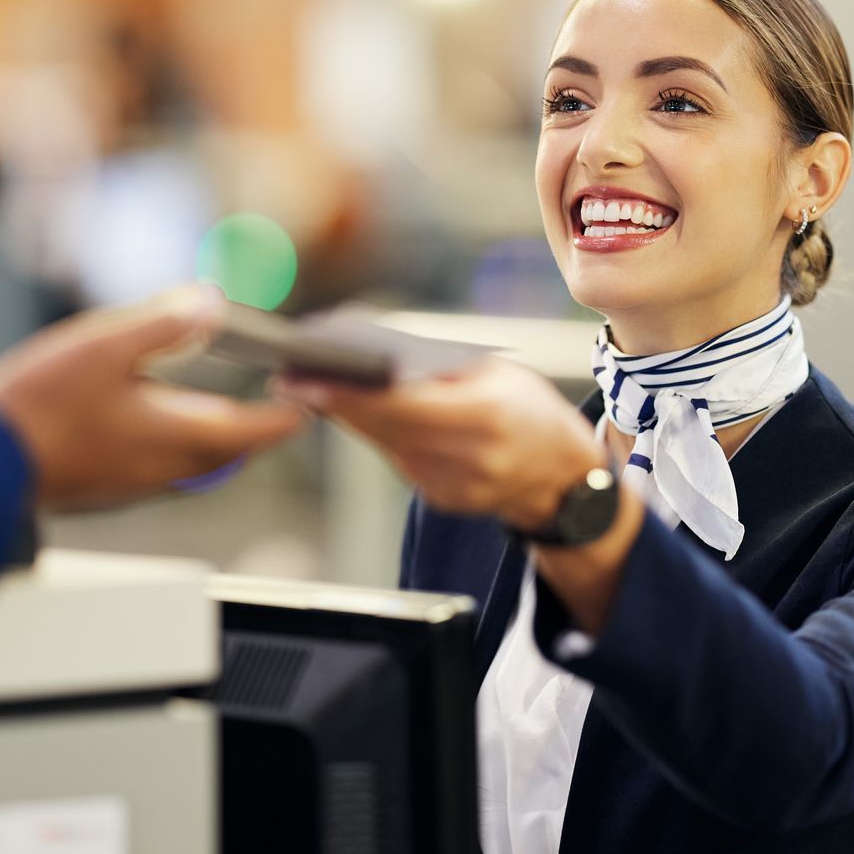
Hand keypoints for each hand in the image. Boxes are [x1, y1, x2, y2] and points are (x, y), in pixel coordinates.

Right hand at [0, 286, 305, 510]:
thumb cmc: (39, 408)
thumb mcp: (105, 345)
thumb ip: (163, 323)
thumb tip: (212, 302)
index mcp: (178, 436)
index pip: (257, 431)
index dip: (288, 413)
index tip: (309, 398)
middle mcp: (165, 470)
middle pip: (231, 454)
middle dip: (256, 429)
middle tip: (273, 404)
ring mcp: (133, 485)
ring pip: (196, 465)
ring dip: (216, 437)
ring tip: (221, 409)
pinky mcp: (106, 489)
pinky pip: (161, 470)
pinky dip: (176, 445)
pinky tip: (153, 422)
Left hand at [277, 357, 602, 529]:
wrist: (564, 480)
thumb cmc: (531, 411)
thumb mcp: (499, 375)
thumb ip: (441, 368)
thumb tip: (375, 354)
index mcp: (487, 416)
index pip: (402, 404)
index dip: (350, 393)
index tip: (308, 380)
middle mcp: (469, 457)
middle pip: (382, 427)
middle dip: (334, 401)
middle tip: (289, 379)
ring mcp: (453, 485)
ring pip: (383, 444)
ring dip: (348, 416)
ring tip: (311, 388)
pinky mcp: (441, 499)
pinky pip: (398, 460)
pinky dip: (378, 435)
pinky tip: (356, 414)